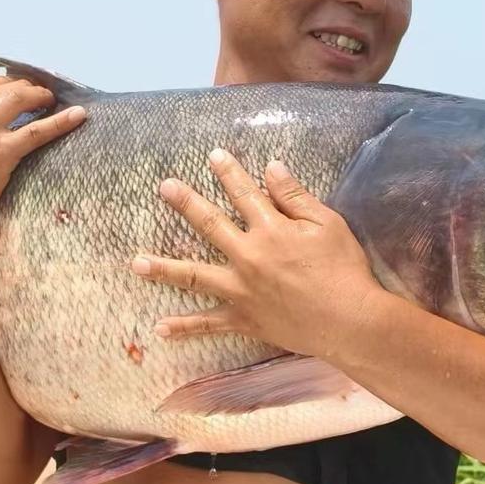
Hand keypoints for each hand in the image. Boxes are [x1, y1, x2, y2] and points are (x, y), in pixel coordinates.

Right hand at [0, 75, 85, 242]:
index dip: (2, 83)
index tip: (17, 86)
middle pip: (0, 88)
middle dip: (25, 87)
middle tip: (40, 93)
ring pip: (19, 99)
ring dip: (40, 96)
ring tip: (52, 100)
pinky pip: (37, 131)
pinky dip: (61, 121)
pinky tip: (78, 116)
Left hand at [130, 148, 381, 358]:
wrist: (349, 322)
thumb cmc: (344, 270)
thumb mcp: (328, 225)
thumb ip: (296, 197)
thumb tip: (271, 168)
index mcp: (270, 230)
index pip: (244, 193)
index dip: (229, 172)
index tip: (213, 155)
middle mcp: (248, 257)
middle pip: (209, 225)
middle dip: (186, 203)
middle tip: (165, 187)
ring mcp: (241, 291)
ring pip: (194, 276)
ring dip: (163, 268)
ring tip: (135, 263)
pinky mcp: (245, 319)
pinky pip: (209, 324)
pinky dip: (184, 327)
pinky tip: (160, 328)